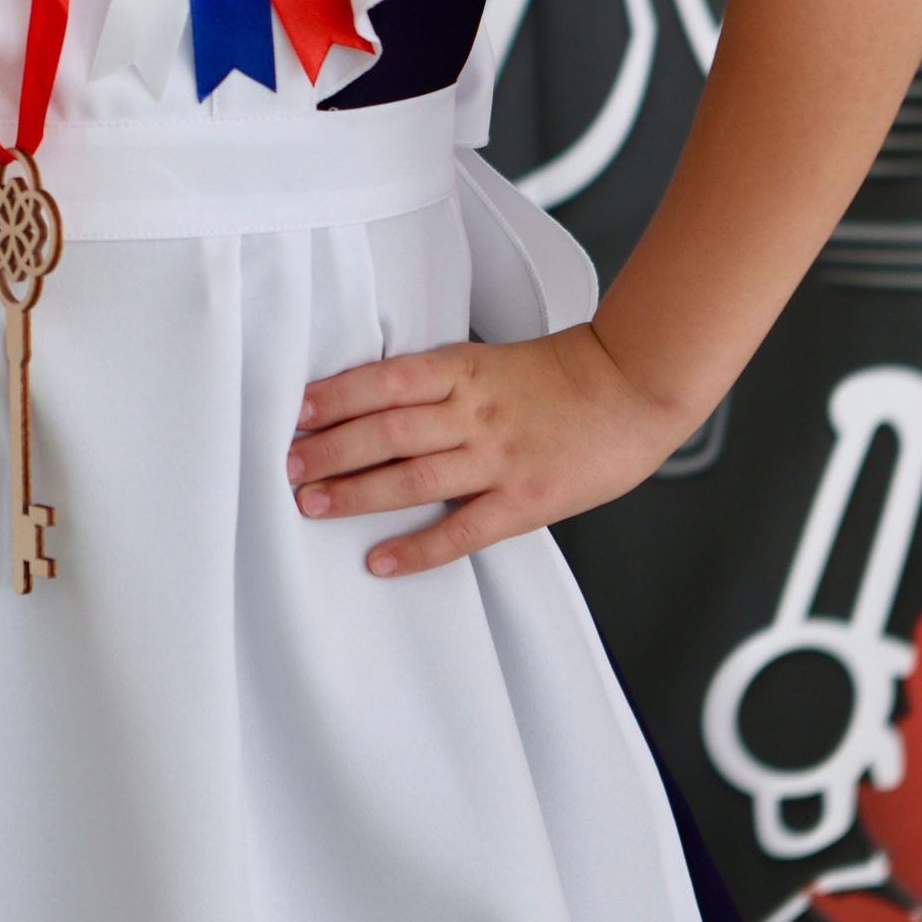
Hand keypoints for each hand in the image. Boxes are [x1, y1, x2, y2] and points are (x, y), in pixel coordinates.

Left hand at [285, 323, 691, 577]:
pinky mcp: (524, 500)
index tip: (294, 411)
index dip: (336, 396)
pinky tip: (381, 561)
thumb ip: (439, 381)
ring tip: (311, 505)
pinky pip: (461, 530)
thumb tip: (372, 399)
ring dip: (356, 493)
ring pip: (413, 476)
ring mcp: (498, 457)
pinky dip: (417, 549)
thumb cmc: (562, 376)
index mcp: (463, 369)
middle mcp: (474, 412)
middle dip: (330, 449)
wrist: (635, 387)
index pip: (385, 380)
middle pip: (387, 429)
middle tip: (286, 465)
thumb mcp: (490, 360)